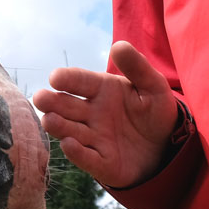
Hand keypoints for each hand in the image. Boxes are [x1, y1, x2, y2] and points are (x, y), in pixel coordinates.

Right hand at [31, 41, 179, 187]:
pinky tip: (69, 144)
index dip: (66, 79)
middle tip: (40, 98)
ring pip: (70, 131)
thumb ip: (137, 67)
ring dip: (58, 126)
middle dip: (52, 102)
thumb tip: (119, 45)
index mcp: (101, 91)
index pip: (79, 81)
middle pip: (66, 106)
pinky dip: (77, 153)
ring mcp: (94, 139)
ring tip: (49, 120)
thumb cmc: (155, 112)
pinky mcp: (102, 163)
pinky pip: (87, 158)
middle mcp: (91, 114)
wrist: (169, 146)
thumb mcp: (153, 87)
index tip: (55, 78)